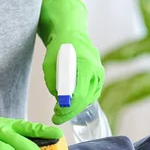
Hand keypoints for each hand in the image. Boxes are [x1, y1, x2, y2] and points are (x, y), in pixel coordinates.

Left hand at [38, 0, 104, 124]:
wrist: (71, 33)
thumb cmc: (59, 47)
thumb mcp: (49, 64)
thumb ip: (53, 83)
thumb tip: (59, 100)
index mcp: (86, 66)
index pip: (79, 95)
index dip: (67, 108)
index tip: (56, 114)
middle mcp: (97, 71)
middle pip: (85, 100)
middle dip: (70, 111)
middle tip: (56, 117)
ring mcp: (99, 75)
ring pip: (89, 99)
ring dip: (75, 107)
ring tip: (61, 110)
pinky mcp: (98, 78)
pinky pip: (91, 94)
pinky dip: (81, 101)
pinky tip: (70, 103)